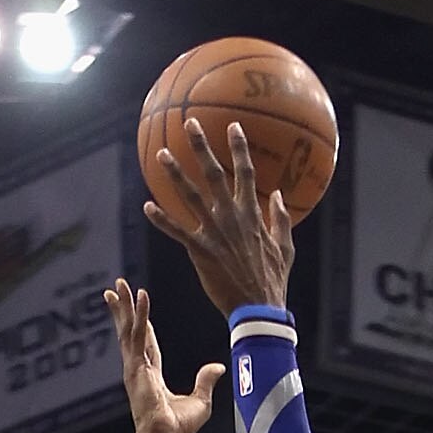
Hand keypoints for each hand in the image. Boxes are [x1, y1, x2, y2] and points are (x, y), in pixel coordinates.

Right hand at [107, 278, 221, 432]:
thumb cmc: (178, 429)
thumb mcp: (200, 401)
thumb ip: (206, 381)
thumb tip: (218, 367)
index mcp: (150, 377)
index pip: (145, 344)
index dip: (141, 325)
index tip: (135, 308)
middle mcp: (138, 369)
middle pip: (130, 331)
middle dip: (123, 309)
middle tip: (116, 288)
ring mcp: (134, 367)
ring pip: (128, 328)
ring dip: (124, 305)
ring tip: (118, 284)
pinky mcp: (136, 366)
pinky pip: (139, 334)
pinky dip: (141, 314)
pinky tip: (141, 295)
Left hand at [143, 118, 294, 318]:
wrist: (258, 309)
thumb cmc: (272, 281)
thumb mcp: (285, 248)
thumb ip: (280, 219)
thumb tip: (277, 195)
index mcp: (251, 213)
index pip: (245, 172)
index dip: (238, 147)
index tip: (232, 126)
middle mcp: (231, 216)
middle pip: (214, 173)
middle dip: (201, 146)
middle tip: (189, 124)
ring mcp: (214, 232)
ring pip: (190, 196)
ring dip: (175, 174)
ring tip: (161, 154)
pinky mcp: (200, 251)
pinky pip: (177, 231)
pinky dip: (162, 219)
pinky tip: (147, 207)